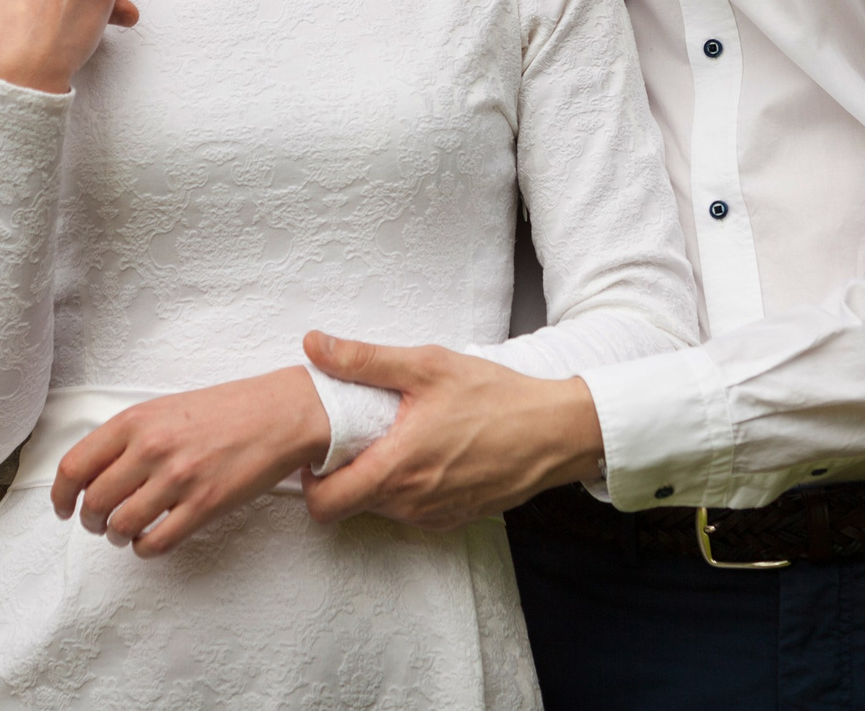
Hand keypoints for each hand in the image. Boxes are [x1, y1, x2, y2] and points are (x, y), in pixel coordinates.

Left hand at [50, 369, 331, 557]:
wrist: (277, 414)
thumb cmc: (222, 410)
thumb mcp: (163, 408)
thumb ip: (127, 436)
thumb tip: (93, 472)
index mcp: (135, 421)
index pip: (75, 466)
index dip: (61, 495)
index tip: (63, 508)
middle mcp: (151, 449)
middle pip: (94, 502)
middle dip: (90, 521)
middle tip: (98, 523)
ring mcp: (178, 479)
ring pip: (121, 526)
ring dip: (116, 536)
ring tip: (124, 531)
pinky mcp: (204, 506)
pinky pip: (156, 543)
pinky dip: (144, 549)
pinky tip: (149, 540)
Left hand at [297, 333, 602, 529]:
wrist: (555, 432)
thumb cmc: (494, 397)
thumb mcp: (426, 366)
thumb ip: (364, 359)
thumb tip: (313, 345)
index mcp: (396, 469)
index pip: (325, 504)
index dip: (309, 480)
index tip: (318, 450)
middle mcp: (412, 503)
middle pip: (349, 505)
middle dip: (341, 475)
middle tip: (354, 435)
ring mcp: (434, 515)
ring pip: (379, 509)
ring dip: (375, 480)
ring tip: (391, 437)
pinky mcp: (454, 518)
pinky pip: (411, 511)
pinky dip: (405, 488)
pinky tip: (421, 452)